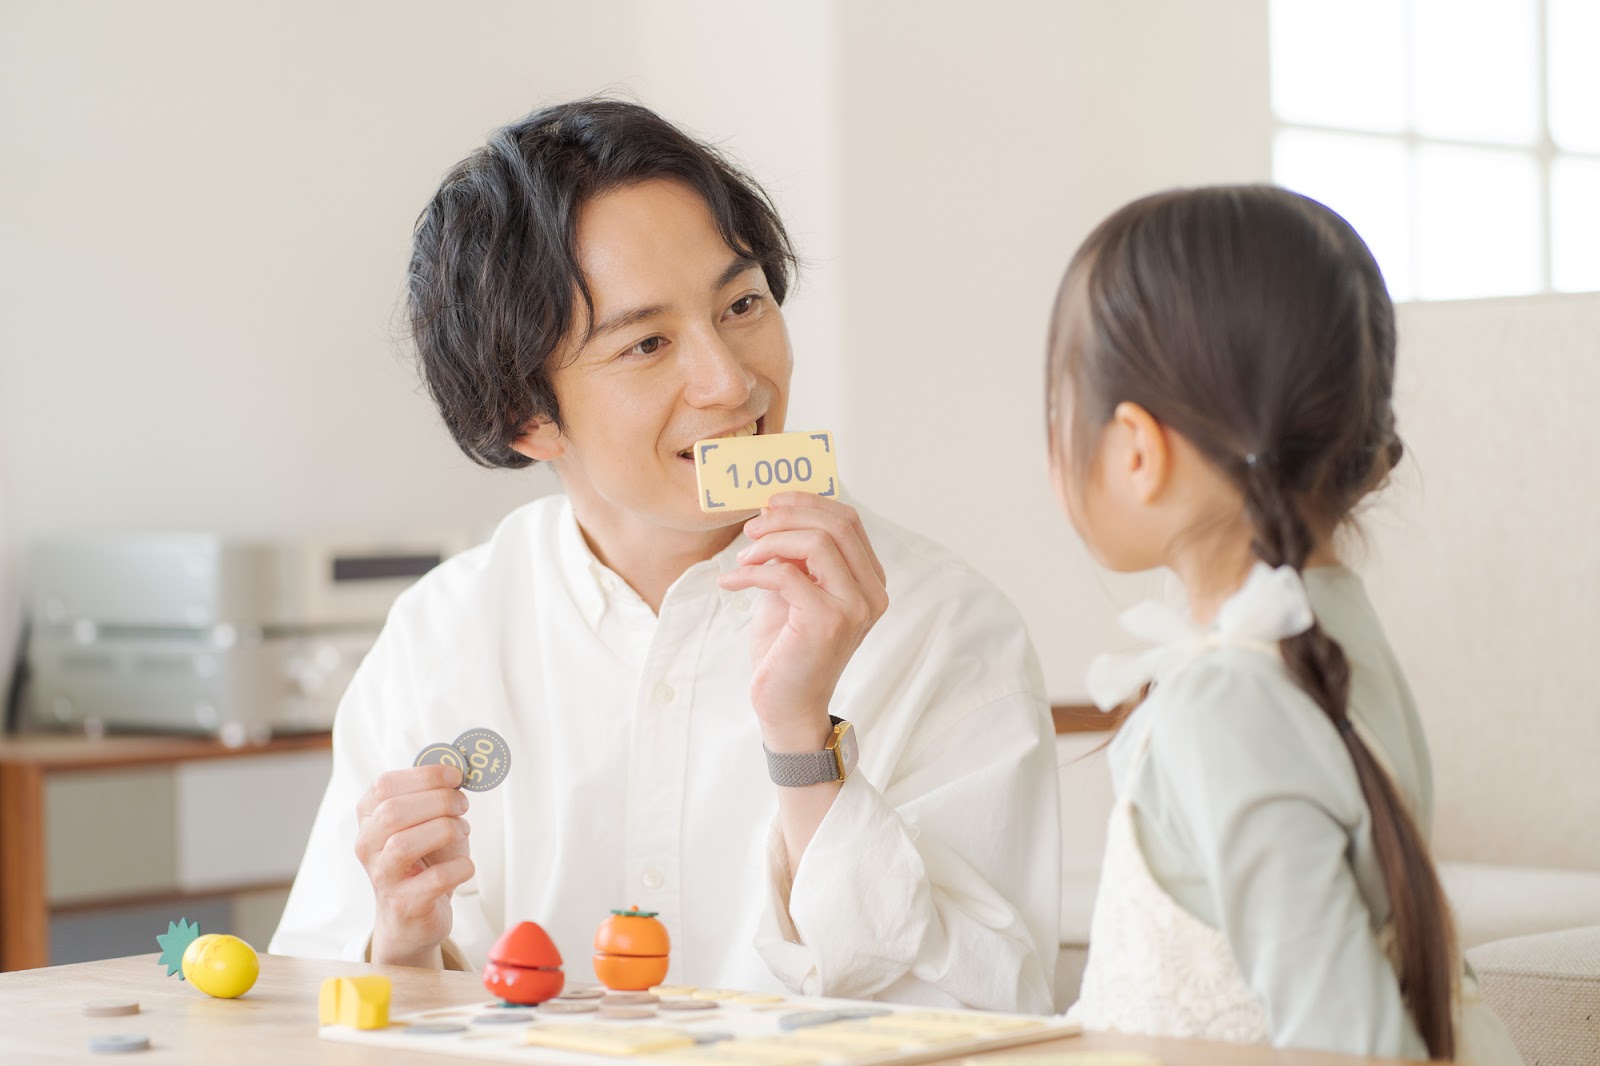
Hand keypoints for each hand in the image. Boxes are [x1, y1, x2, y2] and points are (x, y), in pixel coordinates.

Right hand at [353, 763, 474, 966]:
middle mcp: (367, 847)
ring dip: (446, 830)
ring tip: (461, 832)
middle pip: (394, 811)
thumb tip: (458, 768)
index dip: (425, 775)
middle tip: (462, 805)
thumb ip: (435, 797)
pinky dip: (460, 866)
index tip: (455, 776)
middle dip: (439, 801)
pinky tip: (464, 865)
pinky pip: (436, 878)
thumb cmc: (423, 863)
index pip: (385, 785)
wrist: (412, 920)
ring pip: (405, 844)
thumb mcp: (425, 823)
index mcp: (369, 818)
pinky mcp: (404, 904)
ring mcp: (382, 877)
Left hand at [717, 494, 888, 748]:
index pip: (848, 520)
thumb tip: (776, 513)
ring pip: (817, 542)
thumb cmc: (788, 649)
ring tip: (742, 556)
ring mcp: (854, 607)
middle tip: (752, 527)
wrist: (786, 705)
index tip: (770, 505)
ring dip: (770, 541)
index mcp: (869, 581)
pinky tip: (730, 582)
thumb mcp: (794, 591)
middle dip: (788, 515)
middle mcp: (871, 592)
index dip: (807, 503)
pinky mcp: (828, 621)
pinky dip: (752, 572)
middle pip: (837, 524)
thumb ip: (796, 556)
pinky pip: (786, 574)